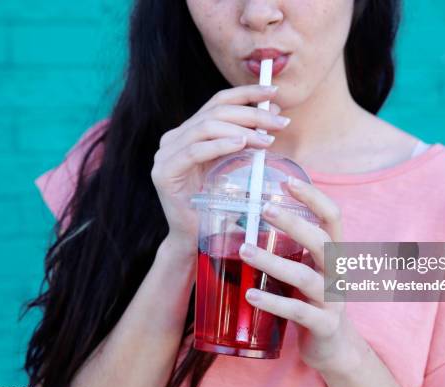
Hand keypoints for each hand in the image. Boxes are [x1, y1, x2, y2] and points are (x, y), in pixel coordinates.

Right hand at [151, 84, 290, 239]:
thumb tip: (274, 112)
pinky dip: (220, 144)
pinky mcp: (164, 172)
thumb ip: (247, 138)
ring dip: (241, 129)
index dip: (246, 93)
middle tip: (279, 122)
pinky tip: (241, 144)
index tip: (274, 91)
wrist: (194, 237)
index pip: (218, 102)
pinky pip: (194, 151)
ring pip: (205, 127)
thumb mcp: (234, 164)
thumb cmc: (216, 203)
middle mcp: (174, 137)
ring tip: (267, 139)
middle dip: (251, 113)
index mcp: (189, 132)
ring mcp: (165, 154)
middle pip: (215, 112)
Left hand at [237, 177, 363, 374]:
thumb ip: (292, 248)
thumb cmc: (313, 299)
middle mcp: (338, 273)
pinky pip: (297, 311)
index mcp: (335, 254)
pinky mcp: (324, 325)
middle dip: (293, 222)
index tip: (287, 180)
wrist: (335, 347)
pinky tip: (250, 295)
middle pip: (321, 241)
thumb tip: (249, 219)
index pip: (333, 217)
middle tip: (264, 207)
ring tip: (244, 250)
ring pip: (304, 276)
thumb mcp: (308, 268)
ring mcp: (333, 300)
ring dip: (272, 261)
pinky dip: (272, 302)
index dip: (313, 197)